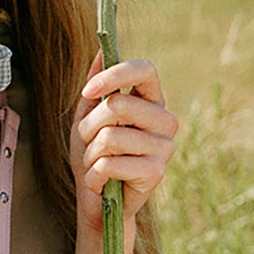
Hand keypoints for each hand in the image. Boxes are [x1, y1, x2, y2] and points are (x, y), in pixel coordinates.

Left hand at [70, 52, 177, 234]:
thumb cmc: (94, 155)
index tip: (88, 91)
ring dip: (90, 154)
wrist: (98, 202)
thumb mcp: (88, 117)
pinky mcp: (156, 173)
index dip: (114, 75)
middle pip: (118, 105)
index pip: (145, 69)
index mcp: (152, 101)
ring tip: (96, 164)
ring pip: (109, 137)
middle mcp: (165, 120)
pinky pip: (109, 164)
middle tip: (89, 143)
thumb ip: (95, 86)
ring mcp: (165, 147)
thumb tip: (100, 50)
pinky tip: (102, 183)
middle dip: (89, 127)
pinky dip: (94, 176)